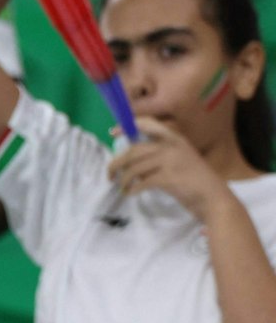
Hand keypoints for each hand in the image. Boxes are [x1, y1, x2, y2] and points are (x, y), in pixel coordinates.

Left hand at [108, 117, 231, 218]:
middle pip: (133, 150)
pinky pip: (142, 182)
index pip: (149, 124)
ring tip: (122, 187)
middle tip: (109, 174)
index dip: (128, 126)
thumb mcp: (179, 160)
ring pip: (134, 167)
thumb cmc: (194, 180)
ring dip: (123, 179)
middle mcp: (172, 146)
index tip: (113, 132)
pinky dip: (132, 189)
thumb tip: (129, 160)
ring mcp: (171, 161)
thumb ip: (158, 155)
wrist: (214, 198)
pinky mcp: (169, 178)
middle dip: (116, 163)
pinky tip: (131, 193)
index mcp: (175, 139)